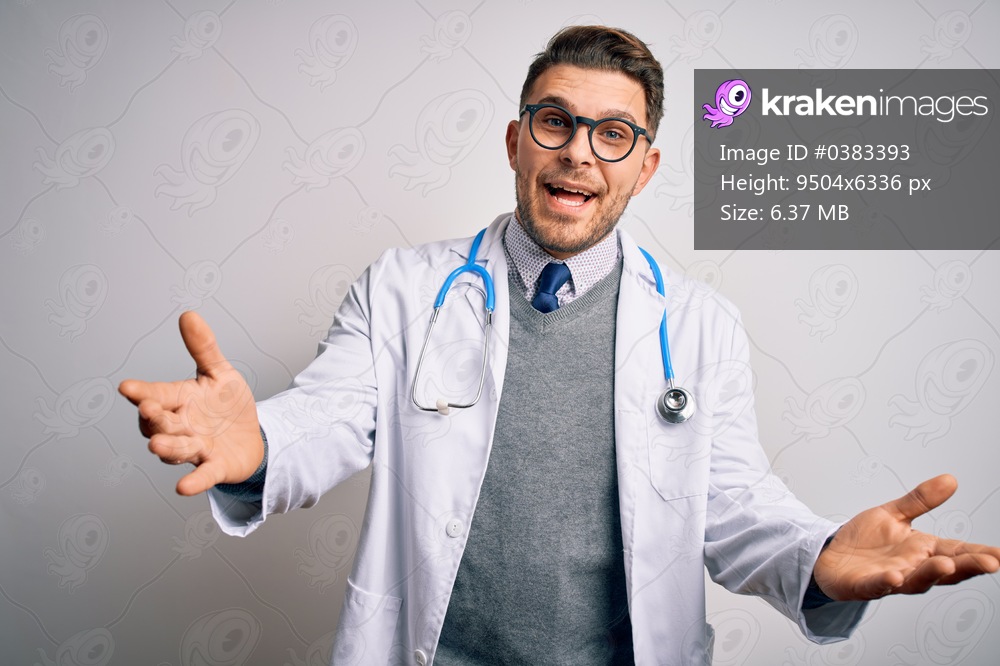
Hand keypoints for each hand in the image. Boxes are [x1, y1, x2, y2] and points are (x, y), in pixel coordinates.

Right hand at [119, 311, 263, 495]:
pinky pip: (203, 475)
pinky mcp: (215, 467)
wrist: (252, 437)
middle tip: (148, 410)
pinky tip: (183, 487)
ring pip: (177, 449)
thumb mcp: (220, 373)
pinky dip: (194, 480)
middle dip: (154, 418)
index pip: (156, 395)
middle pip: (161, 423)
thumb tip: (188, 314)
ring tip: (156, 444)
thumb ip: (204, 348)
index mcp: (179, 401)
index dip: (142, 393)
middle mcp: (181, 426)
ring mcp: (196, 448)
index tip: (127, 387)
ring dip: (167, 447)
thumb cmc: (227, 406)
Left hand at [814, 474, 999, 600]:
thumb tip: (951, 480)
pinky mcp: (865, 585)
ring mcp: (891, 579)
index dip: (979, 554)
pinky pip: (877, 586)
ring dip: (931, 574)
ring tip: (946, 565)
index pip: (957, 552)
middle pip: (944, 570)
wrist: (829, 555)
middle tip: (989, 563)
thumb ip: (920, 500)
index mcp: (922, 550)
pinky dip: (886, 583)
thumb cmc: (864, 540)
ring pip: (916, 581)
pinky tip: (894, 578)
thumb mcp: (893, 513)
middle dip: (966, 567)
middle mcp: (912, 568)